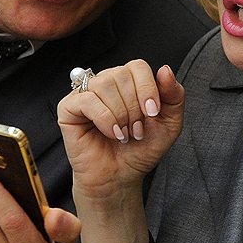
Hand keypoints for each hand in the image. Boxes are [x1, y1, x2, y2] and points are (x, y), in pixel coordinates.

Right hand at [57, 60, 183, 198]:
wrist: (121, 176)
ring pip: (104, 85)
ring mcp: (85, 93)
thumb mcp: (169, 123)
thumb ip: (174, 95)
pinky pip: (86, 100)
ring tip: (124, 134)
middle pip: (121, 74)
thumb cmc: (141, 149)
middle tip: (136, 130)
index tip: (152, 113)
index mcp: (128, 81)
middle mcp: (106, 82)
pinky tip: (112, 134)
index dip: (147, 88)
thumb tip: (165, 69)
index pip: (137, 66)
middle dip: (134, 107)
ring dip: (120, 115)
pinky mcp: (68, 108)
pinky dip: (104, 119)